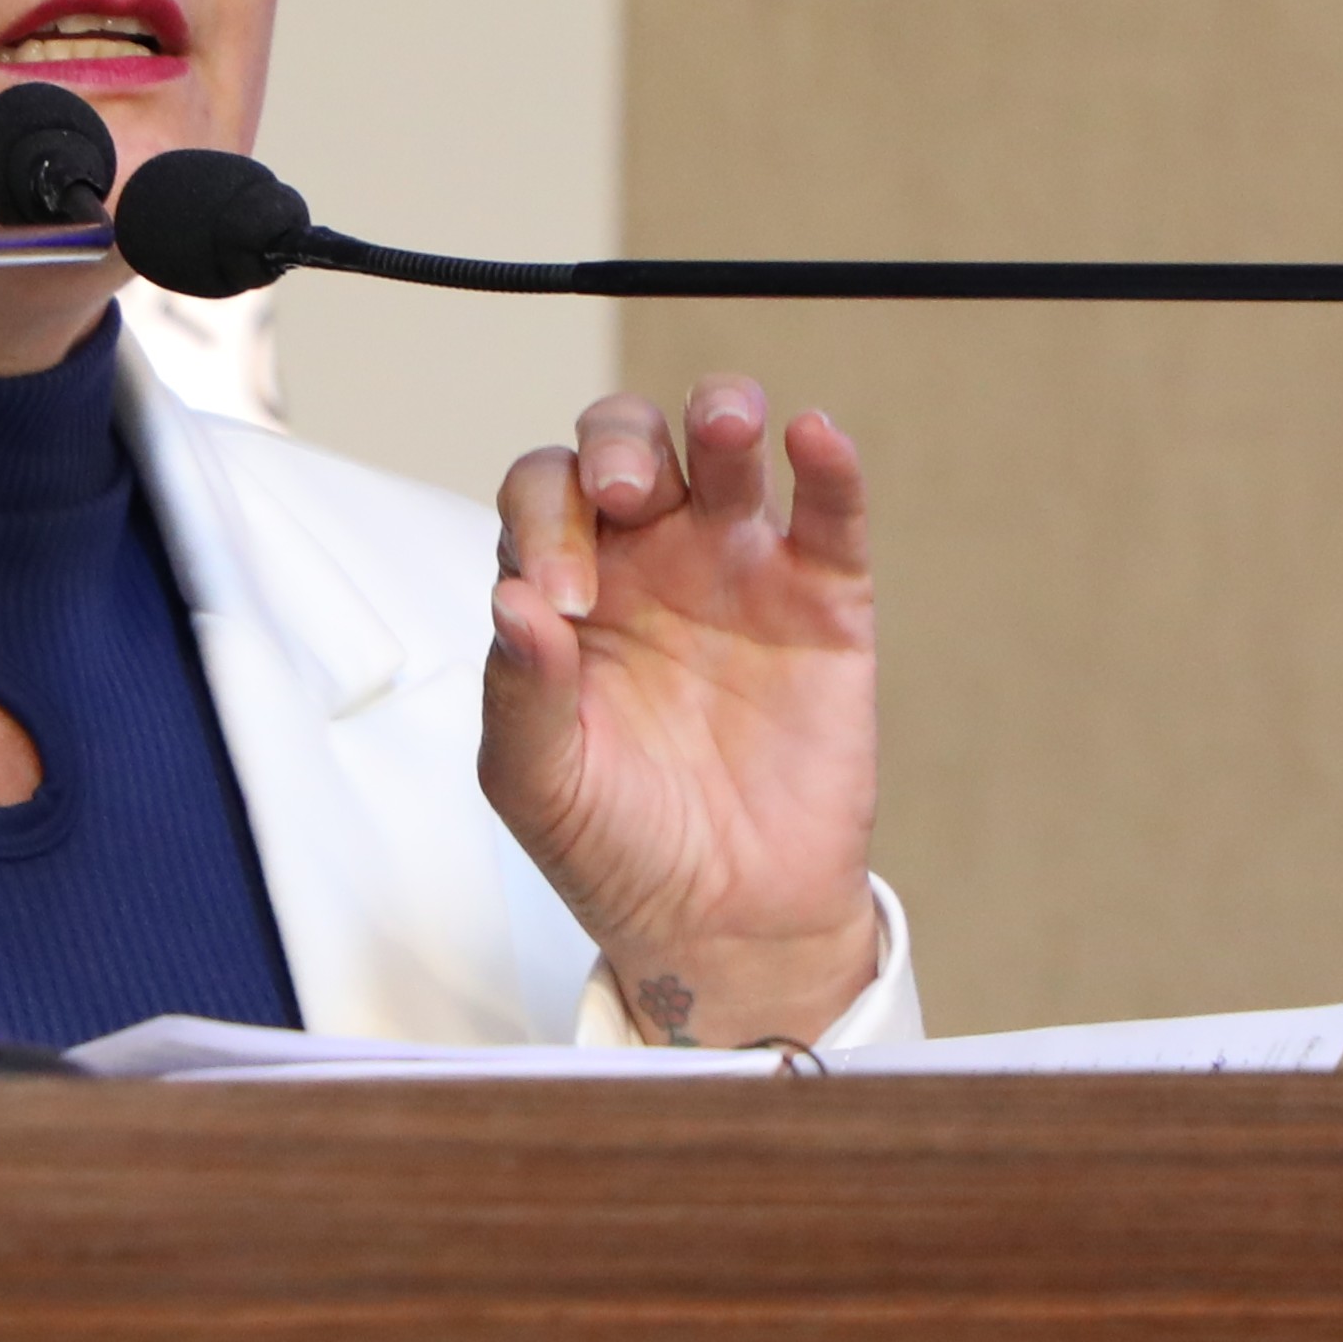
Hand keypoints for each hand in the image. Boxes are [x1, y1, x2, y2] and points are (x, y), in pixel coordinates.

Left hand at [477, 375, 880, 1047]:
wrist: (723, 924)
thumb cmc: (614, 844)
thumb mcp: (539, 781)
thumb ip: (522, 691)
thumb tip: (512, 602)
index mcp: (564, 586)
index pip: (542, 497)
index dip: (547, 523)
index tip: (566, 603)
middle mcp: (644, 558)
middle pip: (624, 446)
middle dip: (619, 445)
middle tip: (624, 494)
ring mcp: (736, 569)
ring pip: (725, 455)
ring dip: (720, 417)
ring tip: (724, 423)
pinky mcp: (824, 601)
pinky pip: (829, 515)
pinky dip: (830, 468)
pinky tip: (815, 437)